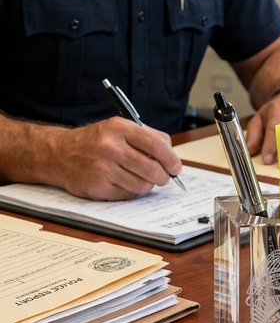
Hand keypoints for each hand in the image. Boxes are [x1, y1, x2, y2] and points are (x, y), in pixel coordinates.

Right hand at [48, 117, 183, 199]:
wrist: (60, 153)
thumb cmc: (95, 141)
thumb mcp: (118, 128)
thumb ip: (146, 137)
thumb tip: (171, 156)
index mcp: (120, 129)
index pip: (156, 145)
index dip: (171, 159)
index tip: (176, 168)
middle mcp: (111, 147)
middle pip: (152, 169)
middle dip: (163, 177)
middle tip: (164, 177)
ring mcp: (103, 168)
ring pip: (142, 185)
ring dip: (146, 185)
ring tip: (140, 178)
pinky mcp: (98, 187)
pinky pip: (127, 195)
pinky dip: (130, 191)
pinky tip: (122, 182)